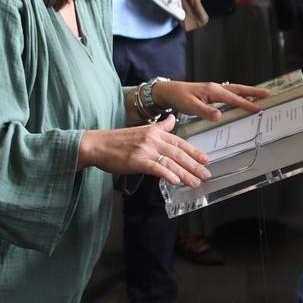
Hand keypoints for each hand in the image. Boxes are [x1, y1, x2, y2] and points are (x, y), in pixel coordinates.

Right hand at [78, 116, 210, 186]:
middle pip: (178, 153)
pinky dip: (167, 175)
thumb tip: (172, 119)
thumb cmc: (117, 140)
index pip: (179, 142)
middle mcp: (152, 139)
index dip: (194, 151)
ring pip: (170, 162)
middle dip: (194, 165)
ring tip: (195, 182)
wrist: (97, 144)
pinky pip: (155, 168)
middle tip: (206, 174)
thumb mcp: (142, 129)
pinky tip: (175, 181)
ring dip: (185, 174)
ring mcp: (144, 150)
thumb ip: (160, 127)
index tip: (205, 159)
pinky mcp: (136, 161)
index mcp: (155, 132)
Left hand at [152, 78, 268, 119]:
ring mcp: (214, 89)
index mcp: (213, 91)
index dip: (247, 103)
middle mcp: (215, 88)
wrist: (168, 91)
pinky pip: (229, 93)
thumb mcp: (190, 106)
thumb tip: (219, 116)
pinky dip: (238, 95)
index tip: (258, 108)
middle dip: (254, 92)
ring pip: (235, 90)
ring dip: (248, 92)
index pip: (234, 98)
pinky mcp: (211, 92)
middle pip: (239, 89)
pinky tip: (241, 98)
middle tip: (267, 94)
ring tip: (260, 95)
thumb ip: (206, 111)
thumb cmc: (178, 97)